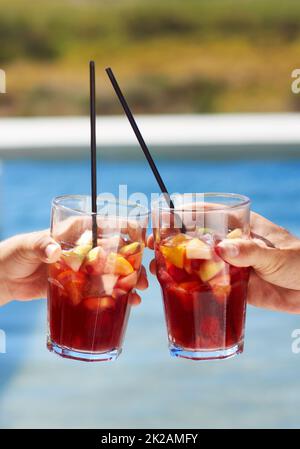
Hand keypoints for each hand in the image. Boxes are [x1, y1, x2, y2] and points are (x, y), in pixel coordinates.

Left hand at [0, 230, 147, 306]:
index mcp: (75, 230)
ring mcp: (83, 267)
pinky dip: (115, 296)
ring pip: (112, 271)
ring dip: (128, 281)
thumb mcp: (28, 246)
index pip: (106, 224)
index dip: (126, 228)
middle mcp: (84, 247)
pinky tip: (126, 304)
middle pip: (116, 250)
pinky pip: (101, 289)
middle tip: (143, 277)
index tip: (142, 238)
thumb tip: (54, 251)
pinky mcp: (79, 285)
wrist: (5, 279)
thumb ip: (41, 246)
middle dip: (133, 262)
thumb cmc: (15, 253)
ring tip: (138, 294)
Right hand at [147, 212, 299, 313]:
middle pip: (198, 237)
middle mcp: (231, 244)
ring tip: (157, 266)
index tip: (165, 214)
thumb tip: (222, 249)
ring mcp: (230, 265)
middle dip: (175, 239)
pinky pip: (207, 284)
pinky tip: (174, 286)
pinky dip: (191, 285)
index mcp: (242, 227)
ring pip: (199, 261)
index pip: (210, 213)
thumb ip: (250, 251)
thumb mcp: (276, 254)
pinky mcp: (232, 285)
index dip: (186, 212)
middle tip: (154, 243)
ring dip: (178, 262)